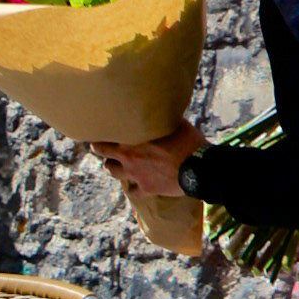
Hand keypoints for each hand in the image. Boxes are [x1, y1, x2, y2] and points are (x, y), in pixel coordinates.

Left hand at [91, 120, 206, 197]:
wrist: (199, 168)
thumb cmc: (189, 142)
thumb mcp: (175, 122)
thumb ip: (161, 118)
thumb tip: (162, 107)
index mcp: (132, 138)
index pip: (105, 133)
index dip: (101, 131)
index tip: (102, 127)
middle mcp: (128, 157)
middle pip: (102, 152)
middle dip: (99, 148)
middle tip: (98, 146)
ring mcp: (136, 174)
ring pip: (112, 171)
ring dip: (113, 166)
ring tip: (115, 163)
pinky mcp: (147, 188)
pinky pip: (133, 191)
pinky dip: (133, 187)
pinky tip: (136, 185)